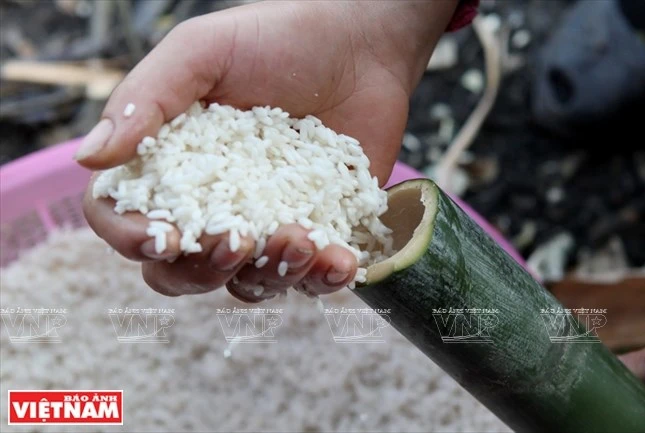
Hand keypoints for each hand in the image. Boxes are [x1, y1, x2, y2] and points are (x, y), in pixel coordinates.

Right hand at [79, 1, 457, 300]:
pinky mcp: (315, 234)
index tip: (165, 236)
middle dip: (204, 268)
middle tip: (239, 239)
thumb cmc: (275, 40)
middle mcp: (210, 207)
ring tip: (305, 237)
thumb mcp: (201, 53)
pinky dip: (323, 279)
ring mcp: (264, 226)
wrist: (359, 47)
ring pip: (246, 284)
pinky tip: (340, 260)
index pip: (124, 220)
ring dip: (271, 274)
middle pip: (180, 272)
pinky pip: (309, 279)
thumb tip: (89, 159)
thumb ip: (145, 100)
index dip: (132, 239)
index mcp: (169, 168)